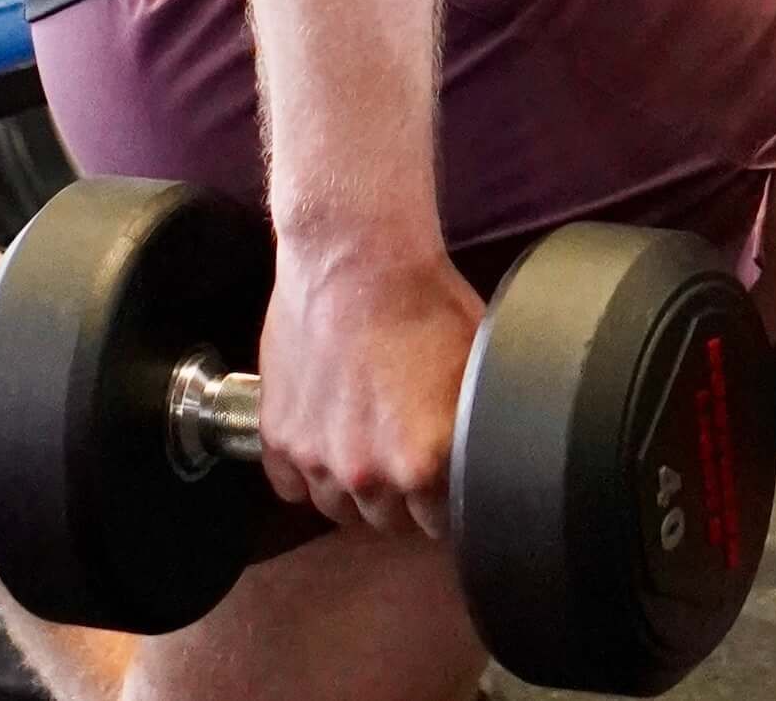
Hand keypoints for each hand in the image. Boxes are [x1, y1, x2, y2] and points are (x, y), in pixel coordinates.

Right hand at [256, 243, 484, 541]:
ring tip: (362, 439)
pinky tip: (322, 436)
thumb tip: (497, 455)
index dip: (443, 497)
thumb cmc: (422, 298)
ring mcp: (316, 457)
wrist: (355, 253)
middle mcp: (367, 472)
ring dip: (351, 485)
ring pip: (337, 507)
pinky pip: (288, 486)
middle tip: (402, 448)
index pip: (438, 522)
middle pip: (388, 519)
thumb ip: (477, 426)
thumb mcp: (474, 362)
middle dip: (400, 493)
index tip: (441, 476)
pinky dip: (304, 469)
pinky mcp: (278, 434)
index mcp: (422, 463)